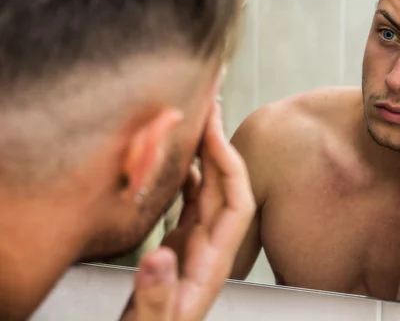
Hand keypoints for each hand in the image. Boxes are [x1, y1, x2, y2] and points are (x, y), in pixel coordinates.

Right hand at [121, 102, 255, 320]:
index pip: (238, 203)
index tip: (215, 133)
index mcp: (212, 262)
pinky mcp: (177, 248)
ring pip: (204, 191)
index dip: (230, 165)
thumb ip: (157, 294)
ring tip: (192, 125)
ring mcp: (194, 246)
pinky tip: (174, 162)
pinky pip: (185, 204)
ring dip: (201, 157)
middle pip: (221, 188)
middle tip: (207, 110)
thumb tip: (158, 258)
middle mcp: (208, 248)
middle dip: (217, 147)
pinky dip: (182, 179)